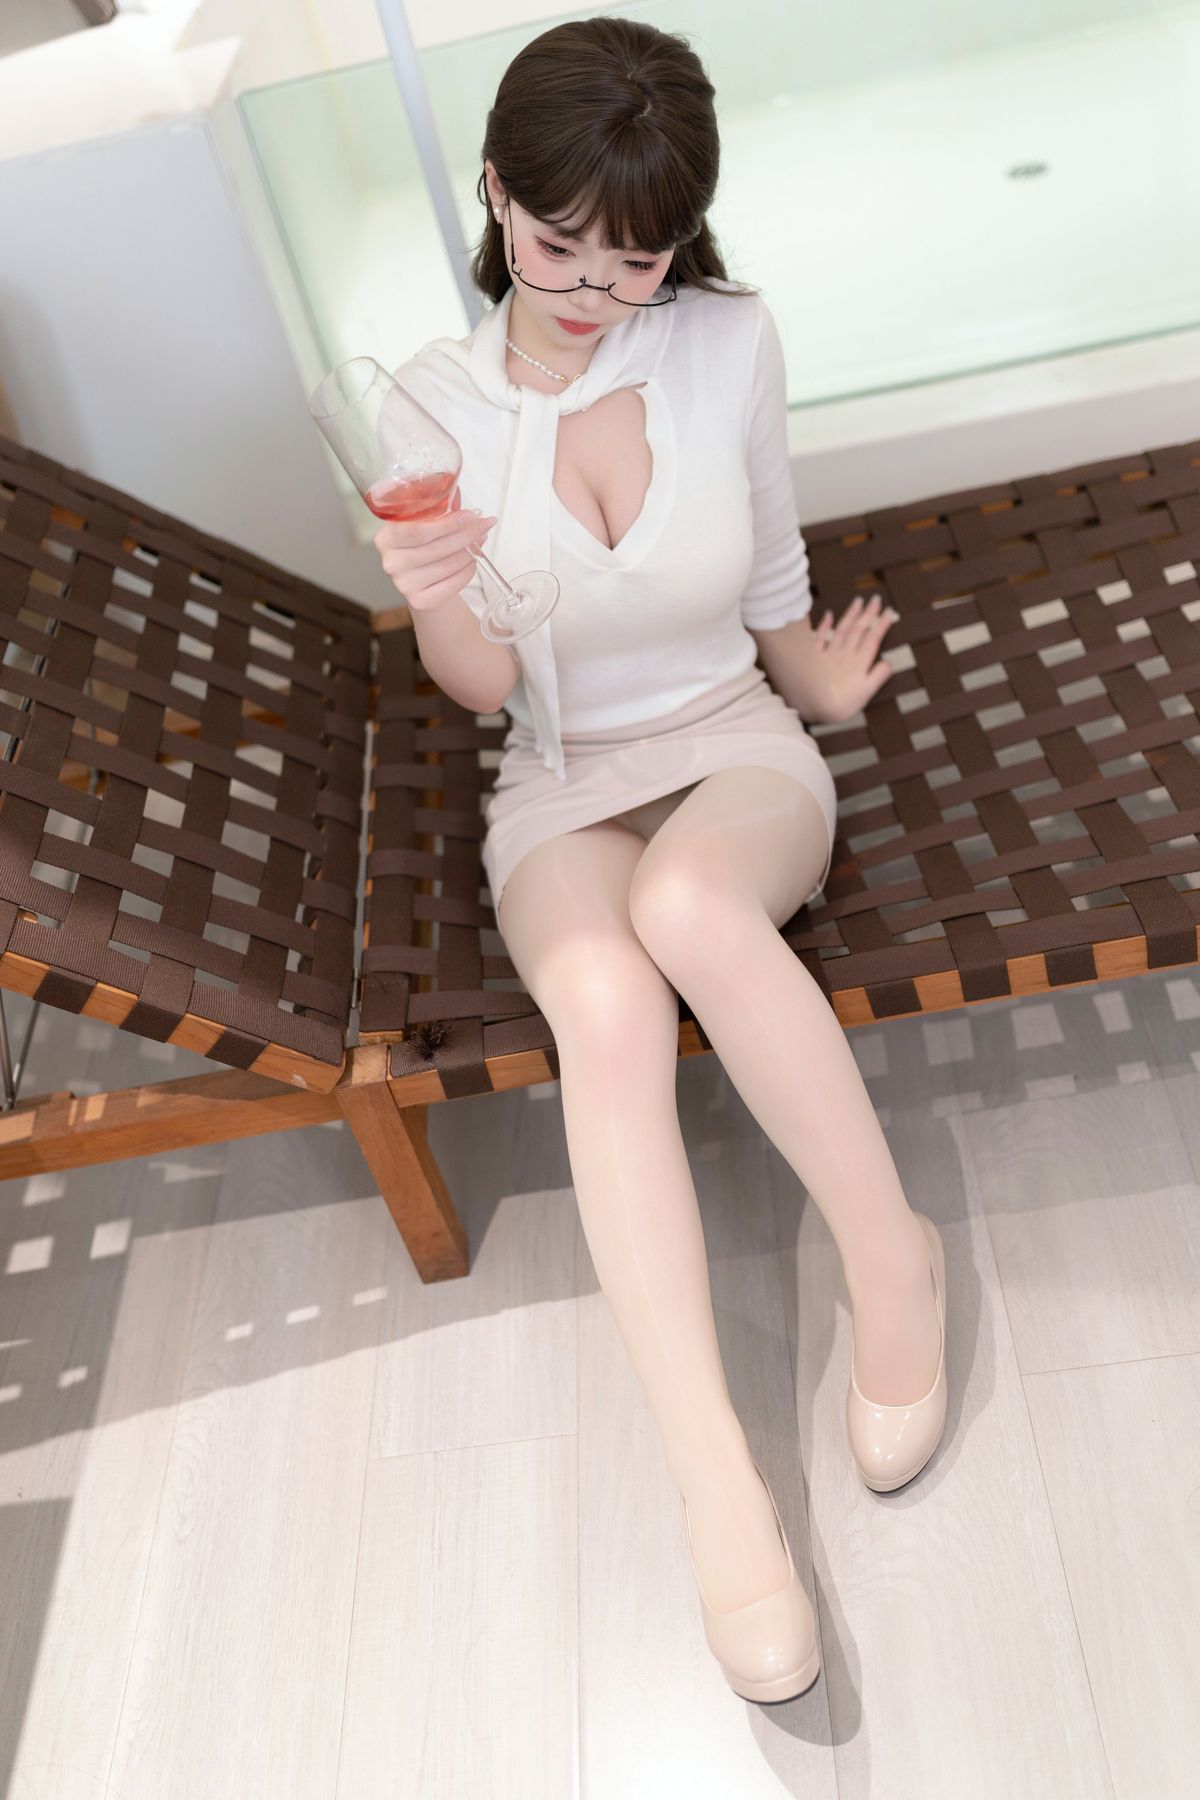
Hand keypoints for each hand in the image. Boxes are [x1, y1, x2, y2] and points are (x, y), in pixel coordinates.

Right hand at [372, 485, 497, 611]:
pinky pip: (452, 584)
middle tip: (484, 525)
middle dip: (466, 535)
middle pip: (436, 548)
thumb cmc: (424, 546)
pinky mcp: (419, 601)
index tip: (471, 515)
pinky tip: (472, 562)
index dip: (448, 523)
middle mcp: (391, 562)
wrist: (421, 582)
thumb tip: (456, 491)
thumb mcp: (424, 524)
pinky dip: (467, 571)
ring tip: (481, 541)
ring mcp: (403, 584)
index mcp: (386, 537)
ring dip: (470, 552)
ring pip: (447, 566)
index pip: (418, 530)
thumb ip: (437, 509)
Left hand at [811, 593, 898, 722]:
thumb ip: (878, 676)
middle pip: (858, 630)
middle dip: (868, 613)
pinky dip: (824, 625)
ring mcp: (829, 654)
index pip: (873, 639)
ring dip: (850, 614)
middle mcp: (845, 654)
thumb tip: (889, 662)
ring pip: (841, 629)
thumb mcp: (866, 693)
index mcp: (859, 663)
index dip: (882, 624)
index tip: (889, 611)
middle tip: (875, 599)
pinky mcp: (814, 657)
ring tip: (858, 601)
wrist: (813, 706)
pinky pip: (820, 637)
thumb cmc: (841, 704)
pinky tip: (829, 614)